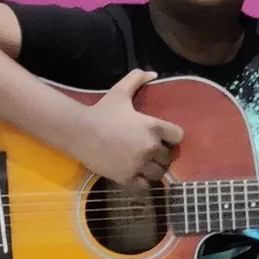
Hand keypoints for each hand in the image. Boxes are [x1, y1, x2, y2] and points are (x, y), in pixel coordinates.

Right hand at [73, 70, 183, 187]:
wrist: (80, 131)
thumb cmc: (102, 111)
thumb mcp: (120, 91)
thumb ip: (137, 79)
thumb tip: (153, 73)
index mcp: (153, 127)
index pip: (178, 136)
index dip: (174, 137)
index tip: (166, 138)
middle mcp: (150, 147)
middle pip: (169, 157)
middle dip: (163, 154)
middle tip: (154, 152)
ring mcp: (139, 165)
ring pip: (159, 173)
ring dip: (155, 169)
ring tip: (148, 166)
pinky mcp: (127, 178)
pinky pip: (144, 186)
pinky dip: (143, 182)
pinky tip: (137, 175)